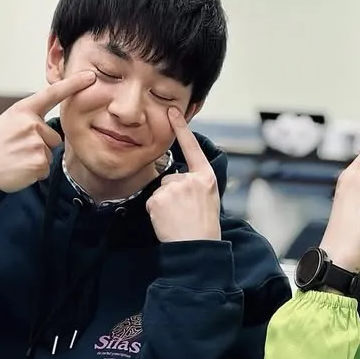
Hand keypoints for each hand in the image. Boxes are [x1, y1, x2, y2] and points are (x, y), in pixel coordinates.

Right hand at [0, 71, 95, 191]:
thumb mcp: (9, 121)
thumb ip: (30, 117)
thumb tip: (50, 124)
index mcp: (23, 109)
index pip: (53, 93)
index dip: (74, 84)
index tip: (91, 76)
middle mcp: (31, 123)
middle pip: (54, 136)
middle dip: (40, 145)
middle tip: (16, 148)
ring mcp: (35, 142)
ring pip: (49, 152)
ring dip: (36, 158)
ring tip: (15, 158)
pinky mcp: (38, 162)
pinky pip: (46, 167)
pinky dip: (34, 172)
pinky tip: (18, 168)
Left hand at [146, 109, 221, 242]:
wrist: (196, 248)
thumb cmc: (203, 227)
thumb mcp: (208, 199)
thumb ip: (195, 184)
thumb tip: (177, 178)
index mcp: (206, 177)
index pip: (192, 148)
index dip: (181, 129)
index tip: (172, 111)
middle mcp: (191, 179)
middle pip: (170, 178)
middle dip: (171, 194)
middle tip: (184, 213)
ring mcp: (174, 188)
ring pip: (160, 190)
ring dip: (163, 204)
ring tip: (177, 218)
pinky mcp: (159, 198)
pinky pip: (151, 201)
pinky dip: (155, 212)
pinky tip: (167, 221)